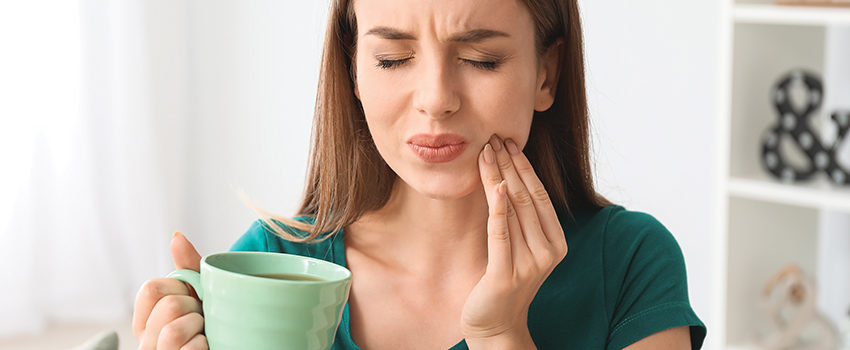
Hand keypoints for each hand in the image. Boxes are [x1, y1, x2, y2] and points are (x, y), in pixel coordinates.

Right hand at [133, 232, 207, 349]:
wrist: (235, 344)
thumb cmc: (213, 324)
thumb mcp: (201, 293)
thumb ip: (188, 268)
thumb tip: (176, 236)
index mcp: (146, 320)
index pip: (151, 288)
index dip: (179, 288)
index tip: (192, 298)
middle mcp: (146, 342)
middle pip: (168, 306)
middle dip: (195, 307)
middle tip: (203, 318)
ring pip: (173, 331)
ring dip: (199, 328)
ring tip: (205, 333)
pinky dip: (204, 345)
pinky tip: (207, 346)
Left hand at [461, 135, 567, 342]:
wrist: (495, 325)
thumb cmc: (505, 280)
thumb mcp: (518, 246)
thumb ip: (520, 219)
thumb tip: (507, 178)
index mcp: (556, 243)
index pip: (540, 195)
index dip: (524, 167)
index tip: (509, 141)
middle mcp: (548, 252)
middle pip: (526, 197)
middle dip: (510, 165)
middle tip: (494, 137)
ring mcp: (529, 265)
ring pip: (513, 210)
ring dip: (497, 176)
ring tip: (485, 152)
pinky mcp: (505, 275)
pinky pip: (501, 234)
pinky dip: (497, 209)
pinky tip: (492, 186)